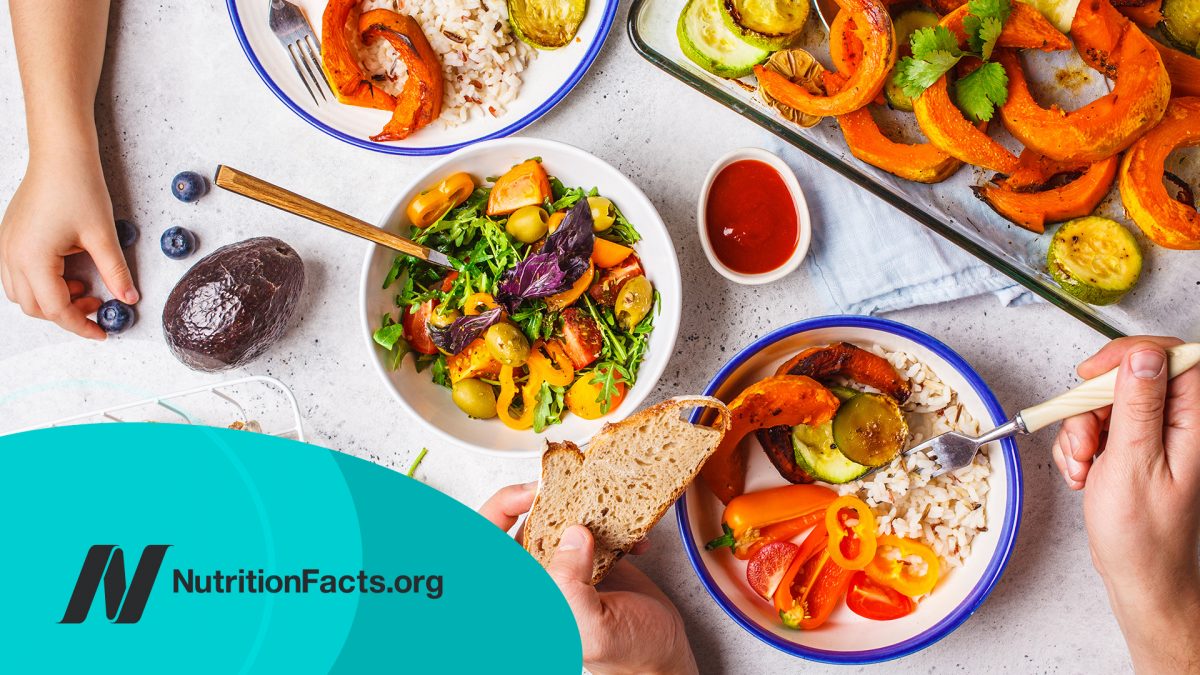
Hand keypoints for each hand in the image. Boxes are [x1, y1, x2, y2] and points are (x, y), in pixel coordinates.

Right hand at [0, 152, 136, 339]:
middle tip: (98, 305)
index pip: (56, 309)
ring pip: (22, 293)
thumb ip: (115, 272)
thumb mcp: (103, 235)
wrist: (60, 155)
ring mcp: (6, 246)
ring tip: (84, 287)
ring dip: (52, 299)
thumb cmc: (78, 188)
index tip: (102, 332)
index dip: (81, 324)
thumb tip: (130, 298)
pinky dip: (41, 283)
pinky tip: (68, 271)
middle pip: (35, 306)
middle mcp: (11, 256)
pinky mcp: (9, 238)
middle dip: (67, 313)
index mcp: (33, 259)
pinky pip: (17, 274)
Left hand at [480, 483, 697, 674]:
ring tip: (610, 509)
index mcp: (529, 596)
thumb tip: (573, 536)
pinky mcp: (591, 558)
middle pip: (526, 522)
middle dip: (550, 499)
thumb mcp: (592, 627)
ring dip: (587, 508)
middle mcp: (541, 578)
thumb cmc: (627, 654)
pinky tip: (634, 541)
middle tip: (572, 485)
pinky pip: (593, 526)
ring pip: (560, 519)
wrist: (662, 656)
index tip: (532, 492)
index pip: (489, 542)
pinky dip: (617, 525)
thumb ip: (569, 585)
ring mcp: (565, 566)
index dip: (501, 508)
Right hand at [1053, 336, 1199, 672]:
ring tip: (1083, 466)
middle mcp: (1176, 425)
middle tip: (1085, 438)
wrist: (1138, 576)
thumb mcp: (1133, 464)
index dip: (1130, 356)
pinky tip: (1083, 473)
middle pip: (1129, 379)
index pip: (1171, 357)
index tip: (1094, 375)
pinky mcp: (1131, 448)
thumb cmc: (1143, 535)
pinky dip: (1079, 447)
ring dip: (1080, 431)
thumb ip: (1138, 406)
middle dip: (1093, 405)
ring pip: (1106, 403)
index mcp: (1191, 423)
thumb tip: (1143, 356)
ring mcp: (1152, 437)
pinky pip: (1096, 427)